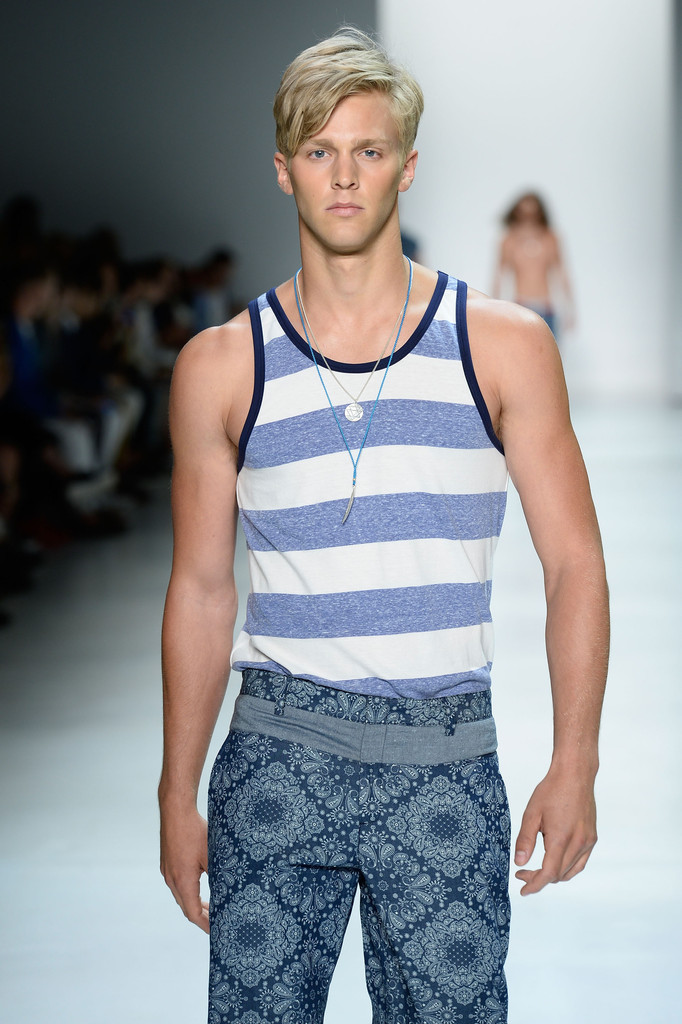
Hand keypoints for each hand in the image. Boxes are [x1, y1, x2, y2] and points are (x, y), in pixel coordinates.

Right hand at [160, 804, 209, 931]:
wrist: (176, 810)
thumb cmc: (195, 831)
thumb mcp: (212, 855)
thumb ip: (218, 875)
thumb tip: (229, 890)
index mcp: (183, 881)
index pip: (193, 913)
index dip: (205, 924)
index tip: (216, 931)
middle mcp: (171, 879)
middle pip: (186, 907)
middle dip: (201, 916)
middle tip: (216, 922)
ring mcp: (167, 871)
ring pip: (180, 895)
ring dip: (194, 903)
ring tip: (210, 908)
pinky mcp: (167, 862)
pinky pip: (177, 884)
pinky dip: (188, 892)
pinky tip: (198, 887)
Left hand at [514, 766, 596, 894]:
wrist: (575, 775)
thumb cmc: (551, 790)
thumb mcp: (532, 813)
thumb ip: (525, 840)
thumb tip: (519, 862)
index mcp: (561, 838)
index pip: (548, 874)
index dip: (534, 885)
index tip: (523, 890)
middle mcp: (578, 844)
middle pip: (558, 875)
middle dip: (540, 879)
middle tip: (523, 872)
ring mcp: (588, 842)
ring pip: (570, 871)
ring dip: (553, 876)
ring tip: (536, 870)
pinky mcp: (592, 838)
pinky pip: (580, 862)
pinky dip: (567, 868)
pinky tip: (555, 861)